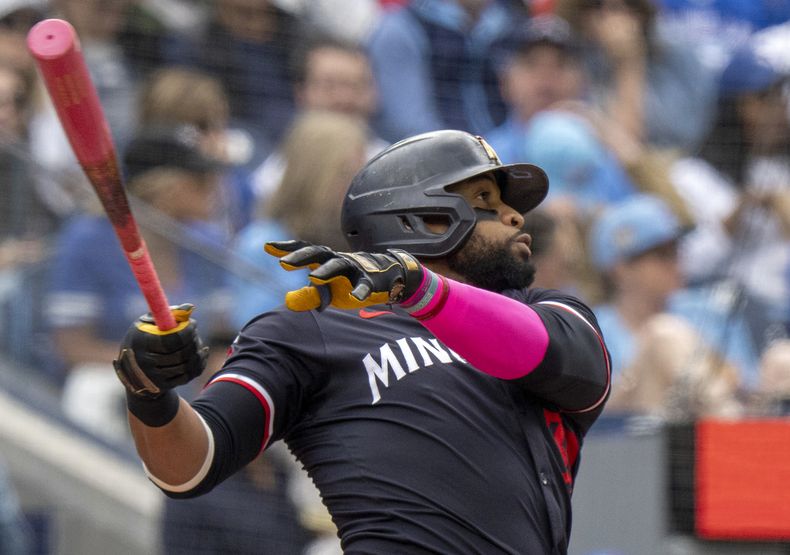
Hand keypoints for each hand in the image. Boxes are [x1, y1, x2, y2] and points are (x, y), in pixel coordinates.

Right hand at [113, 303, 208, 397]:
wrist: (134, 372)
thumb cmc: (144, 339)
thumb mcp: (149, 323)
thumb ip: (169, 314)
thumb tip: (189, 308)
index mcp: (140, 341)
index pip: (171, 339)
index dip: (187, 331)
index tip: (193, 324)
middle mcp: (144, 361)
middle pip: (181, 354)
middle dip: (193, 341)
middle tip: (195, 334)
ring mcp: (154, 376)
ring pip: (187, 365)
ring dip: (197, 353)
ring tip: (196, 344)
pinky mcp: (163, 386)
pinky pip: (188, 376)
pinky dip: (198, 364)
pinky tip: (199, 355)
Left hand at [264, 240, 423, 310]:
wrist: (390, 277)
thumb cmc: (354, 281)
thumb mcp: (329, 291)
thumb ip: (309, 296)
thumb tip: (287, 301)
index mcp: (327, 261)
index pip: (305, 251)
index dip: (287, 248)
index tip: (267, 247)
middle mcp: (339, 261)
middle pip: (319, 254)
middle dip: (302, 257)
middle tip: (284, 263)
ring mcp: (356, 269)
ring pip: (340, 265)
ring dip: (327, 271)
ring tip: (313, 278)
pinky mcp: (372, 282)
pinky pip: (366, 285)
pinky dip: (361, 291)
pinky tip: (355, 298)